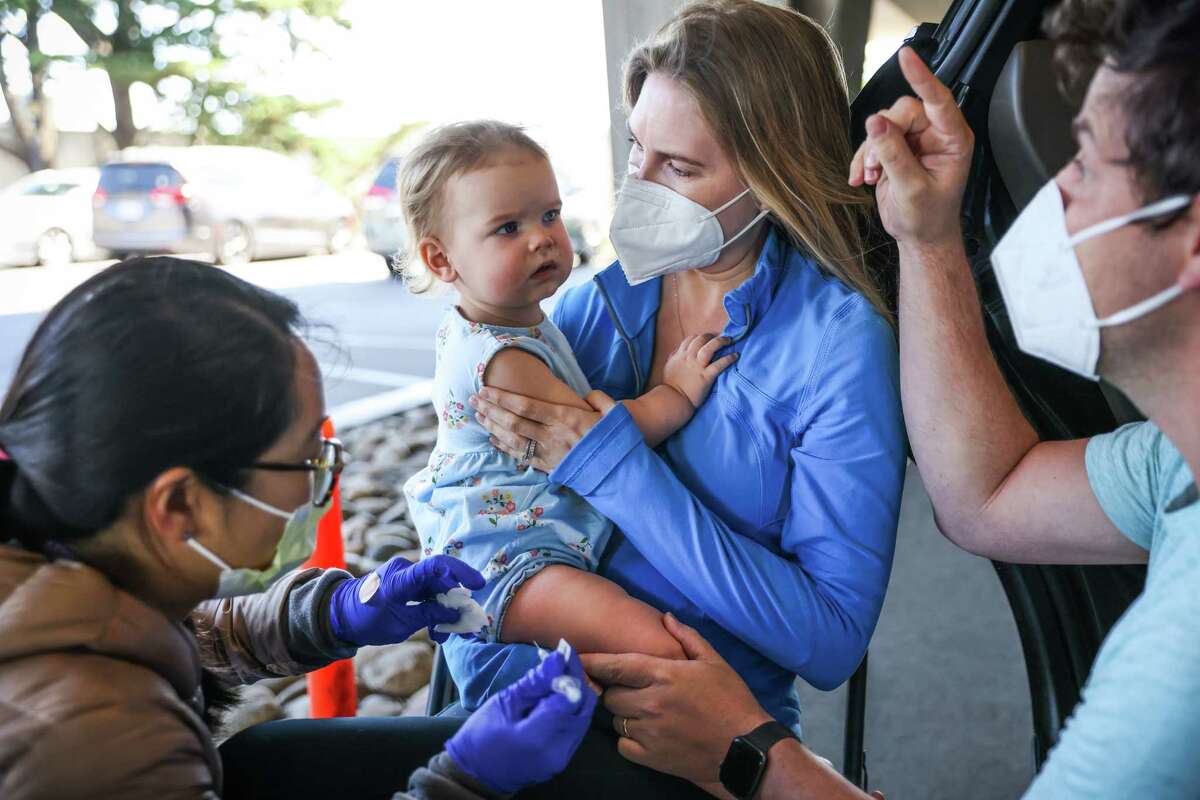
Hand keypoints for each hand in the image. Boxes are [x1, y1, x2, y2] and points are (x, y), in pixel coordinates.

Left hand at [328, 555, 484, 645]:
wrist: (341, 616)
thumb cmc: (367, 620)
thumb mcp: (401, 624)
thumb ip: (430, 616)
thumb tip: (457, 613)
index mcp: (401, 577)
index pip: (435, 566)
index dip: (460, 572)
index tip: (477, 586)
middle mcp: (406, 571)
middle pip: (441, 580)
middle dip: (457, 600)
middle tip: (468, 620)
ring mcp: (406, 577)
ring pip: (437, 589)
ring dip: (446, 610)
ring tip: (451, 633)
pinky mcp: (407, 585)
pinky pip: (428, 594)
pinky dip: (436, 610)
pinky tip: (439, 630)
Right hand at [446, 645, 597, 792]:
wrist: (476, 774)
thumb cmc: (481, 737)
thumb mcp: (504, 703)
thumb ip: (534, 683)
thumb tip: (557, 659)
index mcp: (538, 737)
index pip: (570, 697)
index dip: (571, 672)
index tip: (563, 651)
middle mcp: (558, 750)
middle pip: (583, 708)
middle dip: (577, 681)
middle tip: (562, 662)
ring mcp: (562, 758)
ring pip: (583, 717)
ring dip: (575, 695)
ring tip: (558, 677)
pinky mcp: (562, 759)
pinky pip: (576, 728)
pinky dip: (570, 710)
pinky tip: (556, 698)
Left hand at [471, 388, 616, 471]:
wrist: (620, 472)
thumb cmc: (616, 440)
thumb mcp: (613, 413)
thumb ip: (598, 399)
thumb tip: (586, 395)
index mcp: (565, 418)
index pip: (525, 406)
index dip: (502, 398)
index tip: (486, 389)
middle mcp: (552, 436)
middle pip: (513, 421)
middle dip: (491, 409)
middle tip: (474, 400)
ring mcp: (549, 453)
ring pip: (513, 439)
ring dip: (493, 427)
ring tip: (478, 416)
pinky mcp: (549, 467)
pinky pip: (521, 456)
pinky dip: (504, 447)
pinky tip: (493, 438)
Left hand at [581, 613, 771, 783]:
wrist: (745, 749)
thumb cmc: (732, 701)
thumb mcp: (714, 661)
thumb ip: (686, 637)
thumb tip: (665, 617)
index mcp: (663, 675)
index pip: (614, 666)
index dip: (591, 662)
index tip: (576, 658)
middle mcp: (650, 702)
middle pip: (610, 694)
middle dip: (616, 690)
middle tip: (633, 690)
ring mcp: (648, 731)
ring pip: (615, 719)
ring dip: (624, 714)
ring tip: (644, 712)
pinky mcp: (651, 756)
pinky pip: (622, 744)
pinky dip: (628, 738)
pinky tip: (645, 733)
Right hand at [663, 335, 736, 408]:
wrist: (672, 400)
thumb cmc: (670, 386)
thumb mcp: (669, 367)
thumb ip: (674, 357)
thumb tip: (677, 351)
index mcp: (680, 355)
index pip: (691, 339)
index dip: (701, 336)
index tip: (708, 338)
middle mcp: (689, 358)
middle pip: (701, 339)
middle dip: (712, 335)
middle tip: (720, 337)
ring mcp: (697, 367)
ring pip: (709, 347)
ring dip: (720, 341)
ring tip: (729, 340)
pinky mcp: (705, 377)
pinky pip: (719, 364)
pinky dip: (728, 358)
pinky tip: (735, 356)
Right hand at [848, 47, 974, 247]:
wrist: (919, 238)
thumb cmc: (927, 217)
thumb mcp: (911, 188)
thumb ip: (893, 154)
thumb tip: (875, 122)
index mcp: (952, 139)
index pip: (938, 99)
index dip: (922, 77)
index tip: (907, 56)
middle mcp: (935, 134)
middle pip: (902, 111)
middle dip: (883, 135)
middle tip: (875, 164)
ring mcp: (914, 140)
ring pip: (883, 123)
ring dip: (870, 150)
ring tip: (871, 176)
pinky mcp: (895, 149)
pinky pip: (873, 139)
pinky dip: (862, 158)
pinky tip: (862, 177)